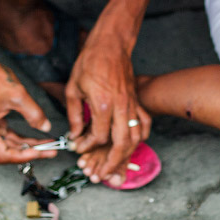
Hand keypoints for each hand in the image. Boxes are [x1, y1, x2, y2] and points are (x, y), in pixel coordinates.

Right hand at [0, 59, 57, 163]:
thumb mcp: (17, 95)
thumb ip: (34, 114)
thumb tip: (46, 128)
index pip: (4, 155)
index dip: (24, 156)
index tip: (42, 152)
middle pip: (8, 151)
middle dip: (31, 151)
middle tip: (51, 151)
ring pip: (9, 144)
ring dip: (29, 145)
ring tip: (48, 145)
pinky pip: (7, 135)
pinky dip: (22, 137)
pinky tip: (37, 138)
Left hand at [64, 30, 149, 185]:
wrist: (110, 45)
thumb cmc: (90, 63)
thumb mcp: (74, 88)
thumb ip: (75, 115)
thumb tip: (76, 134)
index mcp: (102, 104)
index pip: (99, 136)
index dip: (88, 146)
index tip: (79, 147)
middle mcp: (121, 107)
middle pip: (122, 144)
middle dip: (112, 162)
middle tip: (103, 173)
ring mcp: (132, 104)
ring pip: (136, 137)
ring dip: (127, 154)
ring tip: (116, 164)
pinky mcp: (137, 101)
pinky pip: (144, 124)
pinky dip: (141, 137)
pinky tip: (133, 144)